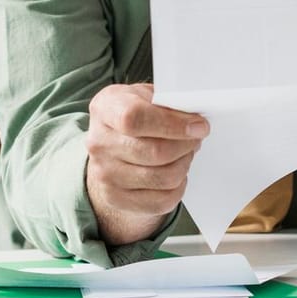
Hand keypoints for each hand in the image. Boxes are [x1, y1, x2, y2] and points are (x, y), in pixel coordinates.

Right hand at [84, 83, 207, 245]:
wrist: (111, 147)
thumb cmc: (135, 117)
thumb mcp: (146, 96)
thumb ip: (168, 102)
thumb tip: (194, 119)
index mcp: (105, 108)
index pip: (135, 118)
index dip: (172, 123)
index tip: (198, 125)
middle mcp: (99, 142)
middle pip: (155, 152)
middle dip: (186, 145)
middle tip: (196, 138)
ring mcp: (104, 173)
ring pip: (164, 177)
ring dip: (184, 164)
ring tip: (185, 153)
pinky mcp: (115, 198)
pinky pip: (162, 200)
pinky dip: (178, 187)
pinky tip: (175, 172)